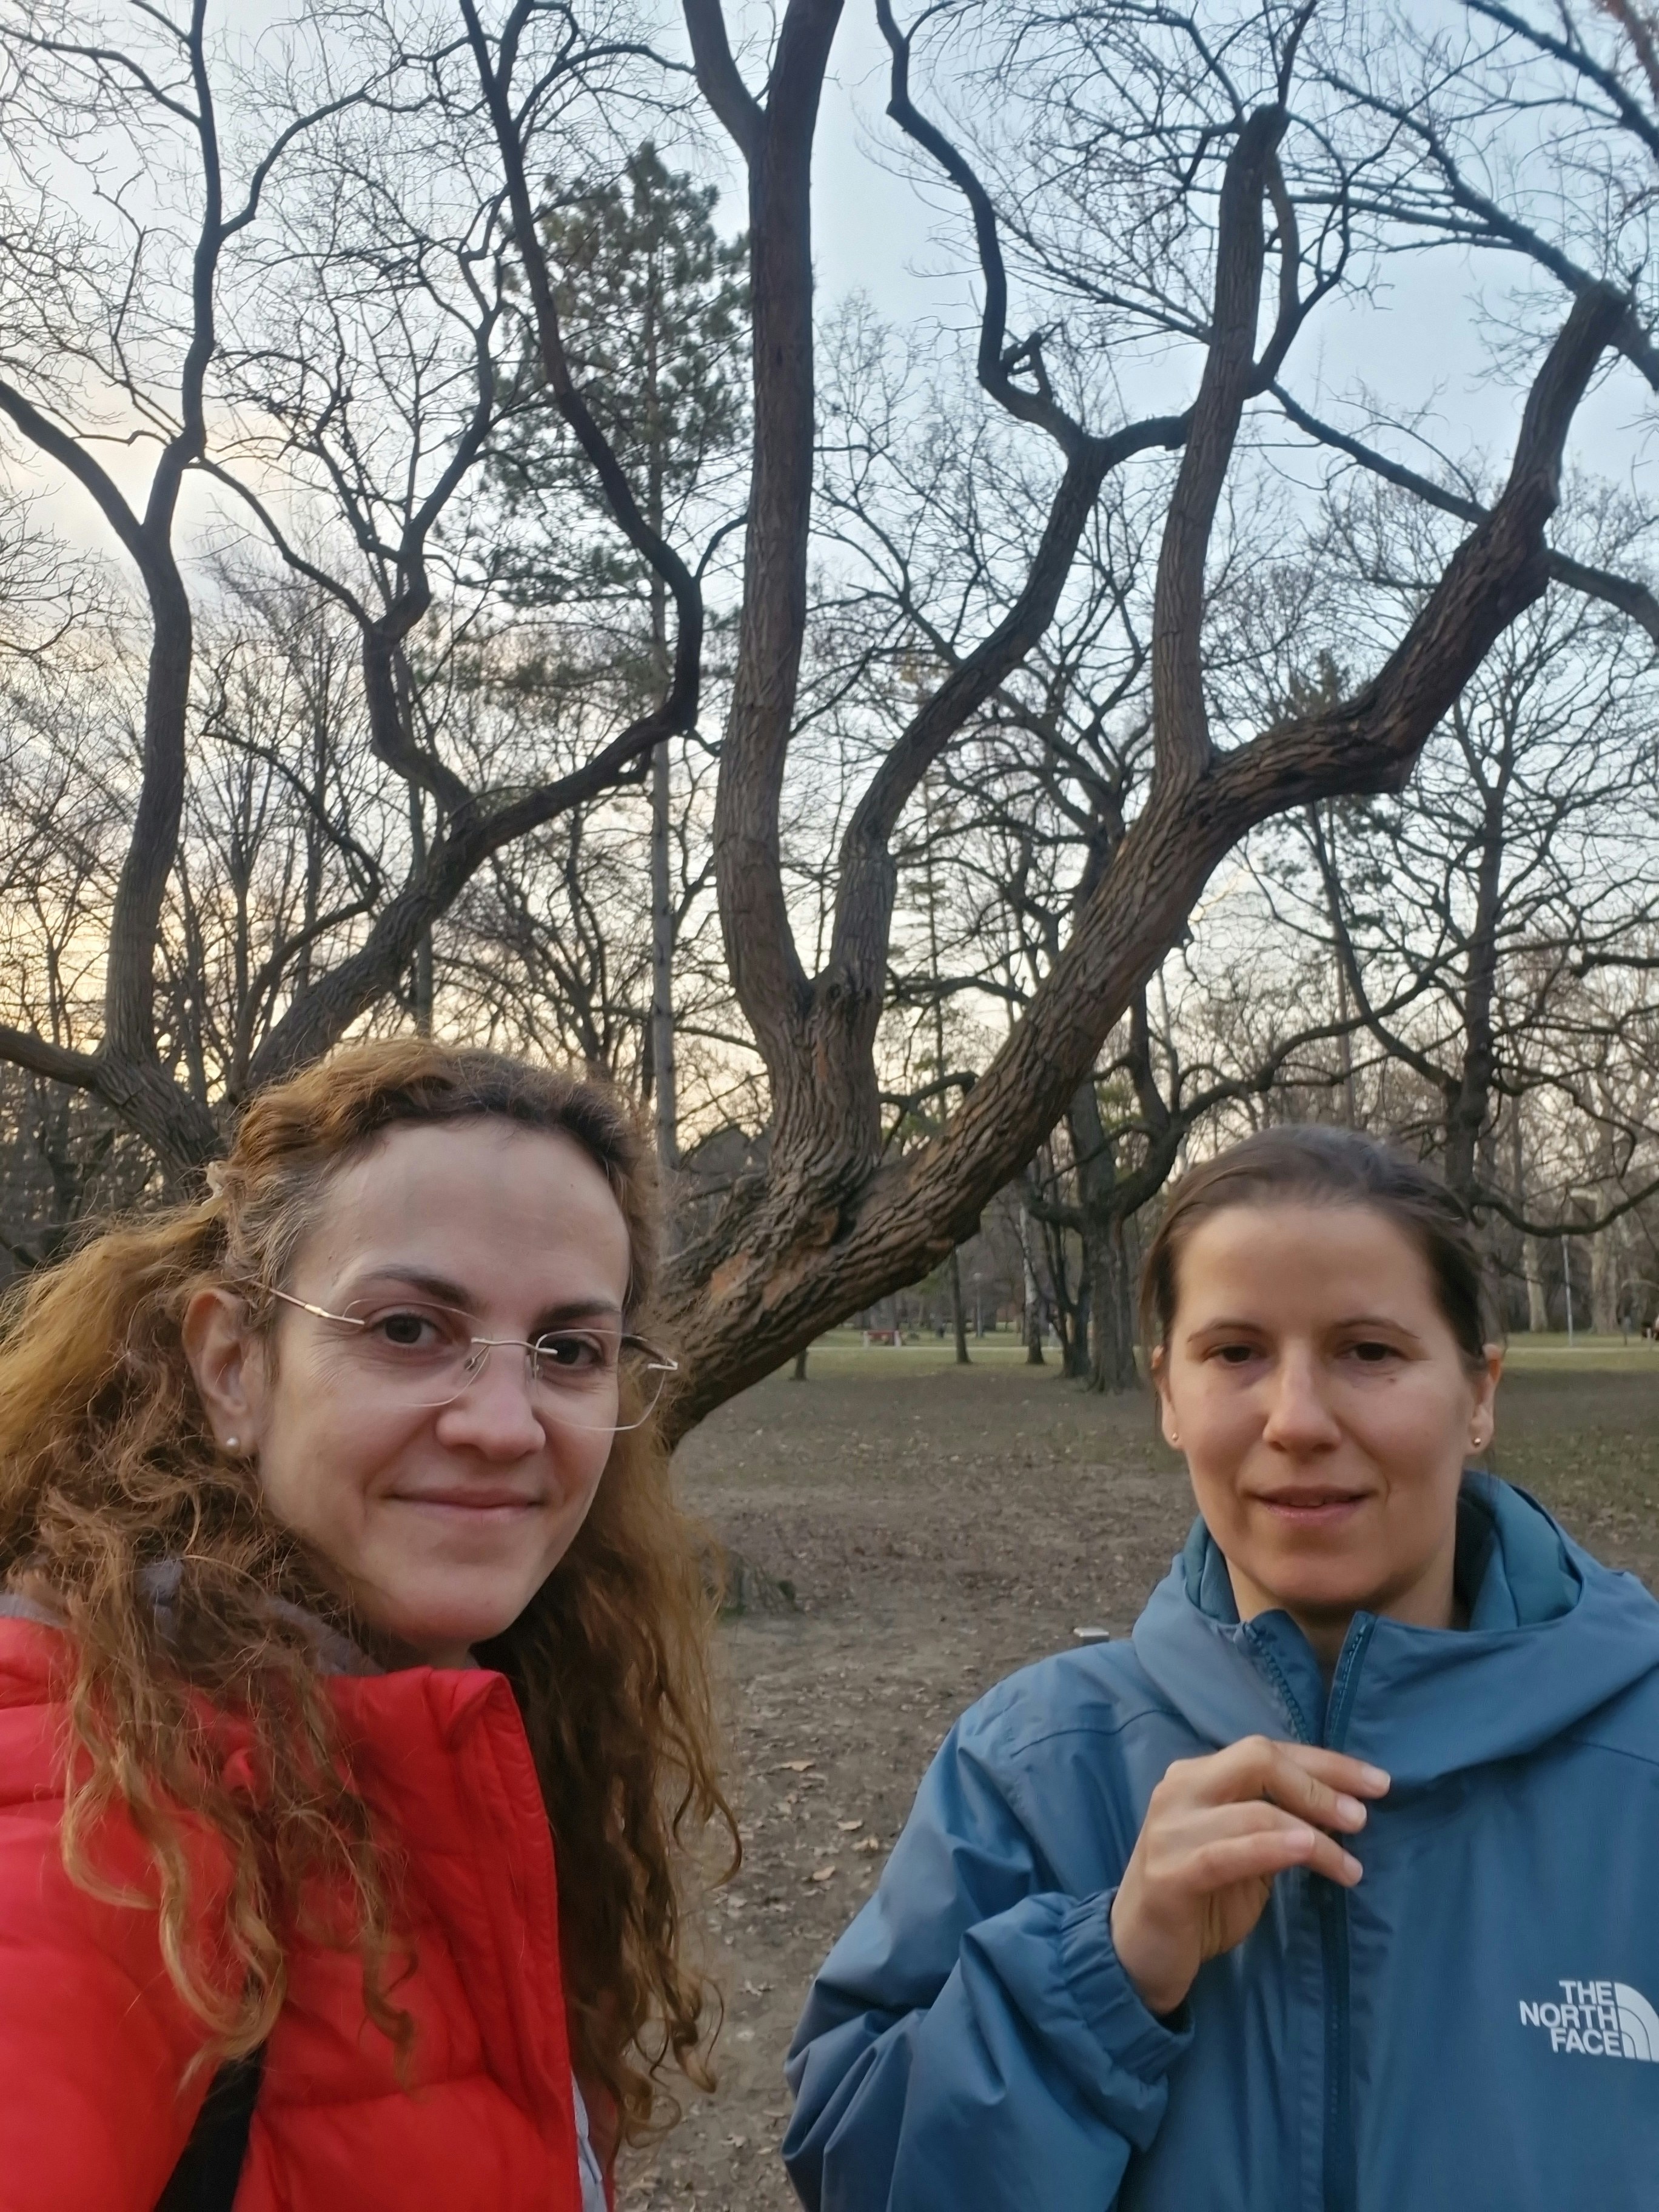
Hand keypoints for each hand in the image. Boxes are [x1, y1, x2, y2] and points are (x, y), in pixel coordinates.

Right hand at [1109, 1735, 1390, 2017]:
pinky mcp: (1168, 1873)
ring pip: (1253, 1810)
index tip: (1377, 1783)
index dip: (1327, 1763)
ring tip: (1350, 1864)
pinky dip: (1272, 1848)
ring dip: (1312, 1833)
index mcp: (1199, 1776)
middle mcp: (1180, 1789)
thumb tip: (1343, 1810)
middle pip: (1258, 1759)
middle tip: (1361, 1819)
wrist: (1139, 1951)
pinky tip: (1307, 1852)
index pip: (1268, 1751)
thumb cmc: (1201, 1899)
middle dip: (1319, 1784)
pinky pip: (1227, 1853)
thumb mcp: (1246, 1853)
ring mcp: (1170, 1829)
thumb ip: (1277, 1824)